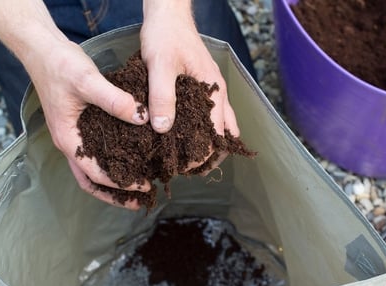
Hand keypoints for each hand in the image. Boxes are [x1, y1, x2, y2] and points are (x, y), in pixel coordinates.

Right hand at [0, 0, 150, 209]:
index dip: (121, 183)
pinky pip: (96, 153)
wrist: (42, 49)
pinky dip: (112, 160)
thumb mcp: (88, 80)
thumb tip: (143, 117)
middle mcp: (69, 143)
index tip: (145, 186)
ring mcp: (74, 136)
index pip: (95, 174)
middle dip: (115, 195)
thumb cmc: (60, 64)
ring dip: (113, 182)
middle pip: (91, 182)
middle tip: (141, 201)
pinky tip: (131, 157)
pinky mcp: (80, 126)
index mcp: (68, 139)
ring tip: (138, 187)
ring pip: (92, 170)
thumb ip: (114, 100)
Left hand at [141, 0, 239, 171]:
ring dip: (211, 144)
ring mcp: (213, 90)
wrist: (169, 15)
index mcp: (213, 90)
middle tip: (192, 171)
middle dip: (212, 154)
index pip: (218, 133)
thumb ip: (162, 96)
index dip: (205, 154)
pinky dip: (206, 130)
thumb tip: (163, 128)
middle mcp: (218, 93)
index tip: (187, 168)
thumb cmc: (165, 36)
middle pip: (226, 133)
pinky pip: (212, 115)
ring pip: (221, 125)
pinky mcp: (203, 88)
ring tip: (192, 161)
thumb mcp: (159, 66)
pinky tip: (189, 138)